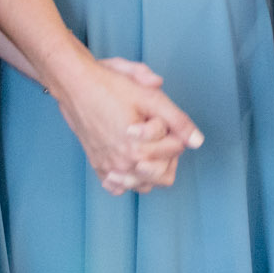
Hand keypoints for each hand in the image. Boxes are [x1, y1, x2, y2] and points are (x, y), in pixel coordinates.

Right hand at [47, 53, 200, 194]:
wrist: (75, 85)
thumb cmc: (110, 86)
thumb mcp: (149, 97)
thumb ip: (178, 120)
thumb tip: (198, 142)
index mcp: (138, 149)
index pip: (176, 150)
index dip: (175, 131)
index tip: (160, 118)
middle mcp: (123, 164)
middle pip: (164, 174)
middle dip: (166, 152)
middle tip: (157, 132)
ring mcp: (109, 168)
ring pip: (143, 185)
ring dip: (150, 169)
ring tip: (146, 147)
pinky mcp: (98, 167)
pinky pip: (119, 187)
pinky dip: (127, 178)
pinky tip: (129, 160)